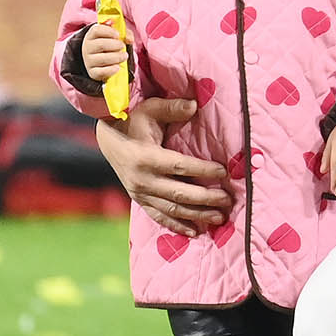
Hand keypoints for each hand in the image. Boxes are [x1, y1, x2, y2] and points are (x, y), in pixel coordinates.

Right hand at [82, 23, 128, 81]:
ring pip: (102, 59)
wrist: (105, 62)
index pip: (96, 30)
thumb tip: (129, 39)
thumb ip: (125, 34)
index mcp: (92, 36)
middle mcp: (87, 48)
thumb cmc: (111, 46)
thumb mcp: (117, 37)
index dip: (109, 31)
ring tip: (124, 56)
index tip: (118, 35)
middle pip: (100, 44)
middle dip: (115, 45)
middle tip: (123, 46)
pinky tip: (117, 67)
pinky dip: (111, 70)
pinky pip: (101, 72)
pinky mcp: (93, 72)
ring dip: (117, 57)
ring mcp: (89, 61)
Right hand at [96, 97, 231, 234]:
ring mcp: (140, 193)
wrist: (108, 139)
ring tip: (219, 217)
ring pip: (172, 209)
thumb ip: (172, 107)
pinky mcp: (139, 200)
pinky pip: (159, 217)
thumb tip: (194, 104)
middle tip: (228, 199)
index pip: (179, 166)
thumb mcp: (151, 109)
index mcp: (146, 157)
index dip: (202, 170)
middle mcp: (142, 179)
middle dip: (206, 198)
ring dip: (197, 215)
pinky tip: (194, 231)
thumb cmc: (134, 121)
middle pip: (179, 193)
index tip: (223, 171)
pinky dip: (177, 226)